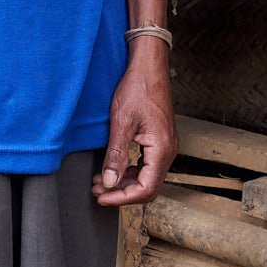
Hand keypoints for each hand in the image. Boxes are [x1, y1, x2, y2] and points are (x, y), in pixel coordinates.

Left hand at [93, 41, 176, 206]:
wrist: (148, 68)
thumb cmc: (138, 88)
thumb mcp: (121, 122)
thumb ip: (115, 154)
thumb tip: (109, 182)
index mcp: (161, 149)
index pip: (145, 189)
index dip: (122, 198)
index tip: (102, 196)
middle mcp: (168, 151)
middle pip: (148, 187)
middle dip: (122, 193)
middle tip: (98, 190)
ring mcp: (165, 147)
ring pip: (147, 178)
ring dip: (124, 183)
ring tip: (101, 180)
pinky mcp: (159, 142)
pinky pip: (147, 166)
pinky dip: (130, 172)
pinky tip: (113, 168)